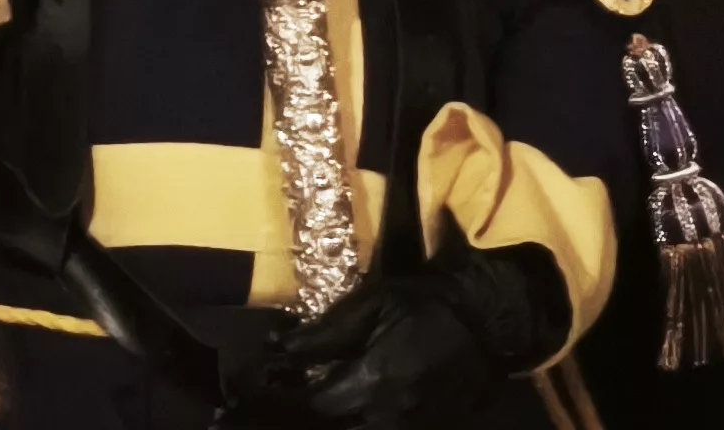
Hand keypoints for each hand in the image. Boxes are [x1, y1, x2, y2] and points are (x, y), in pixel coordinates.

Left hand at [211, 245, 562, 427]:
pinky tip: (324, 415)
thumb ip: (324, 335)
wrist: (491, 326)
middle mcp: (386, 419)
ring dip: (308, 426)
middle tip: (232, 421)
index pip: (305, 409)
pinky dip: (340, 426)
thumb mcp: (374, 306)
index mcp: (372, 385)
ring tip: (272, 416)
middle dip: (278, 424)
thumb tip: (276, 354)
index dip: (266, 409)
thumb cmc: (428, 307)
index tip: (231, 408)